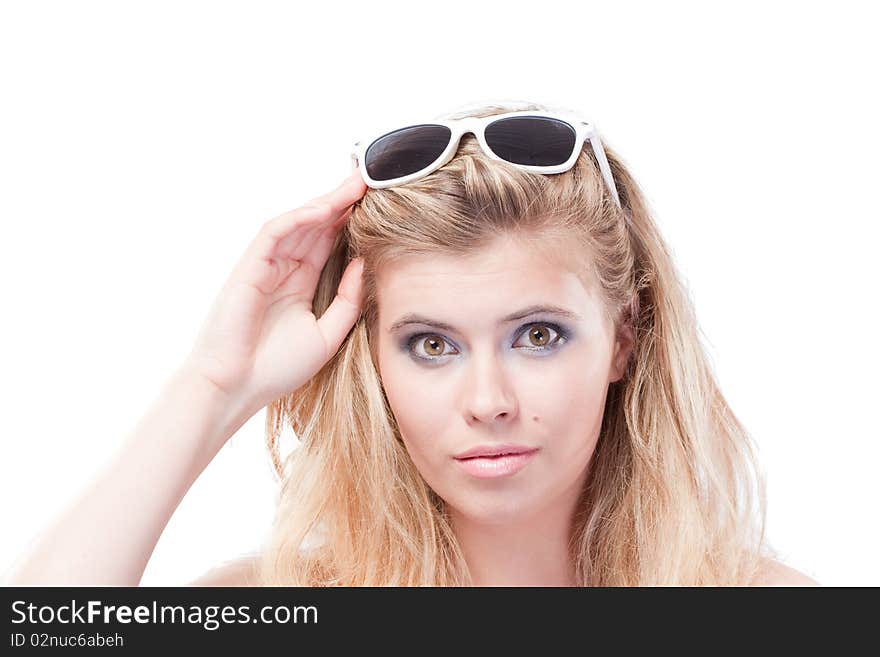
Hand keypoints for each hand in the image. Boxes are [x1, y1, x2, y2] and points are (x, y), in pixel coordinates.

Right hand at [183, 169, 366, 417]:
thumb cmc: (275, 369)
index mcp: (300, 285)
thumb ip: (348, 300)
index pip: (329, 244)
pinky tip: (326, 209)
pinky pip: (275, 232)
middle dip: (344, 203)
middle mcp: (284, 270)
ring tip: (356, 185)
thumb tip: (364, 262)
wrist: (235, 388)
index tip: (379, 205)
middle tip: (371, 179)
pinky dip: (300, 218)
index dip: (351, 223)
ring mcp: (266, 266)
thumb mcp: (327, 335)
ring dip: (327, 203)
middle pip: (317, 227)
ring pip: (299, 223)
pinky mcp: (250, 267)